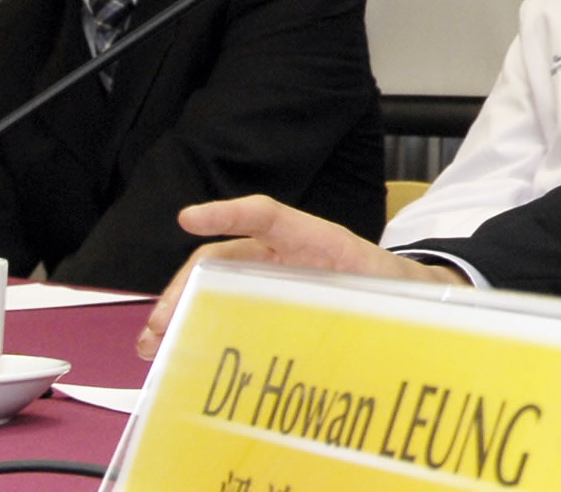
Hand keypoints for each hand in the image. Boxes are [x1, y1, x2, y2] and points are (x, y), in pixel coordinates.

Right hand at [138, 196, 456, 356]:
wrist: (408, 291)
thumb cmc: (393, 284)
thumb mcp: (384, 283)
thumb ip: (366, 287)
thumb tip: (351, 306)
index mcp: (315, 239)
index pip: (267, 214)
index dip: (228, 213)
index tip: (188, 218)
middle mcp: (285, 251)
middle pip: (222, 257)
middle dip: (184, 285)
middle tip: (160, 322)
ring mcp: (272, 272)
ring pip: (213, 281)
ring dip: (178, 307)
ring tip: (152, 341)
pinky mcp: (267, 296)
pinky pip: (224, 301)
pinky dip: (195, 321)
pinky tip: (173, 347)